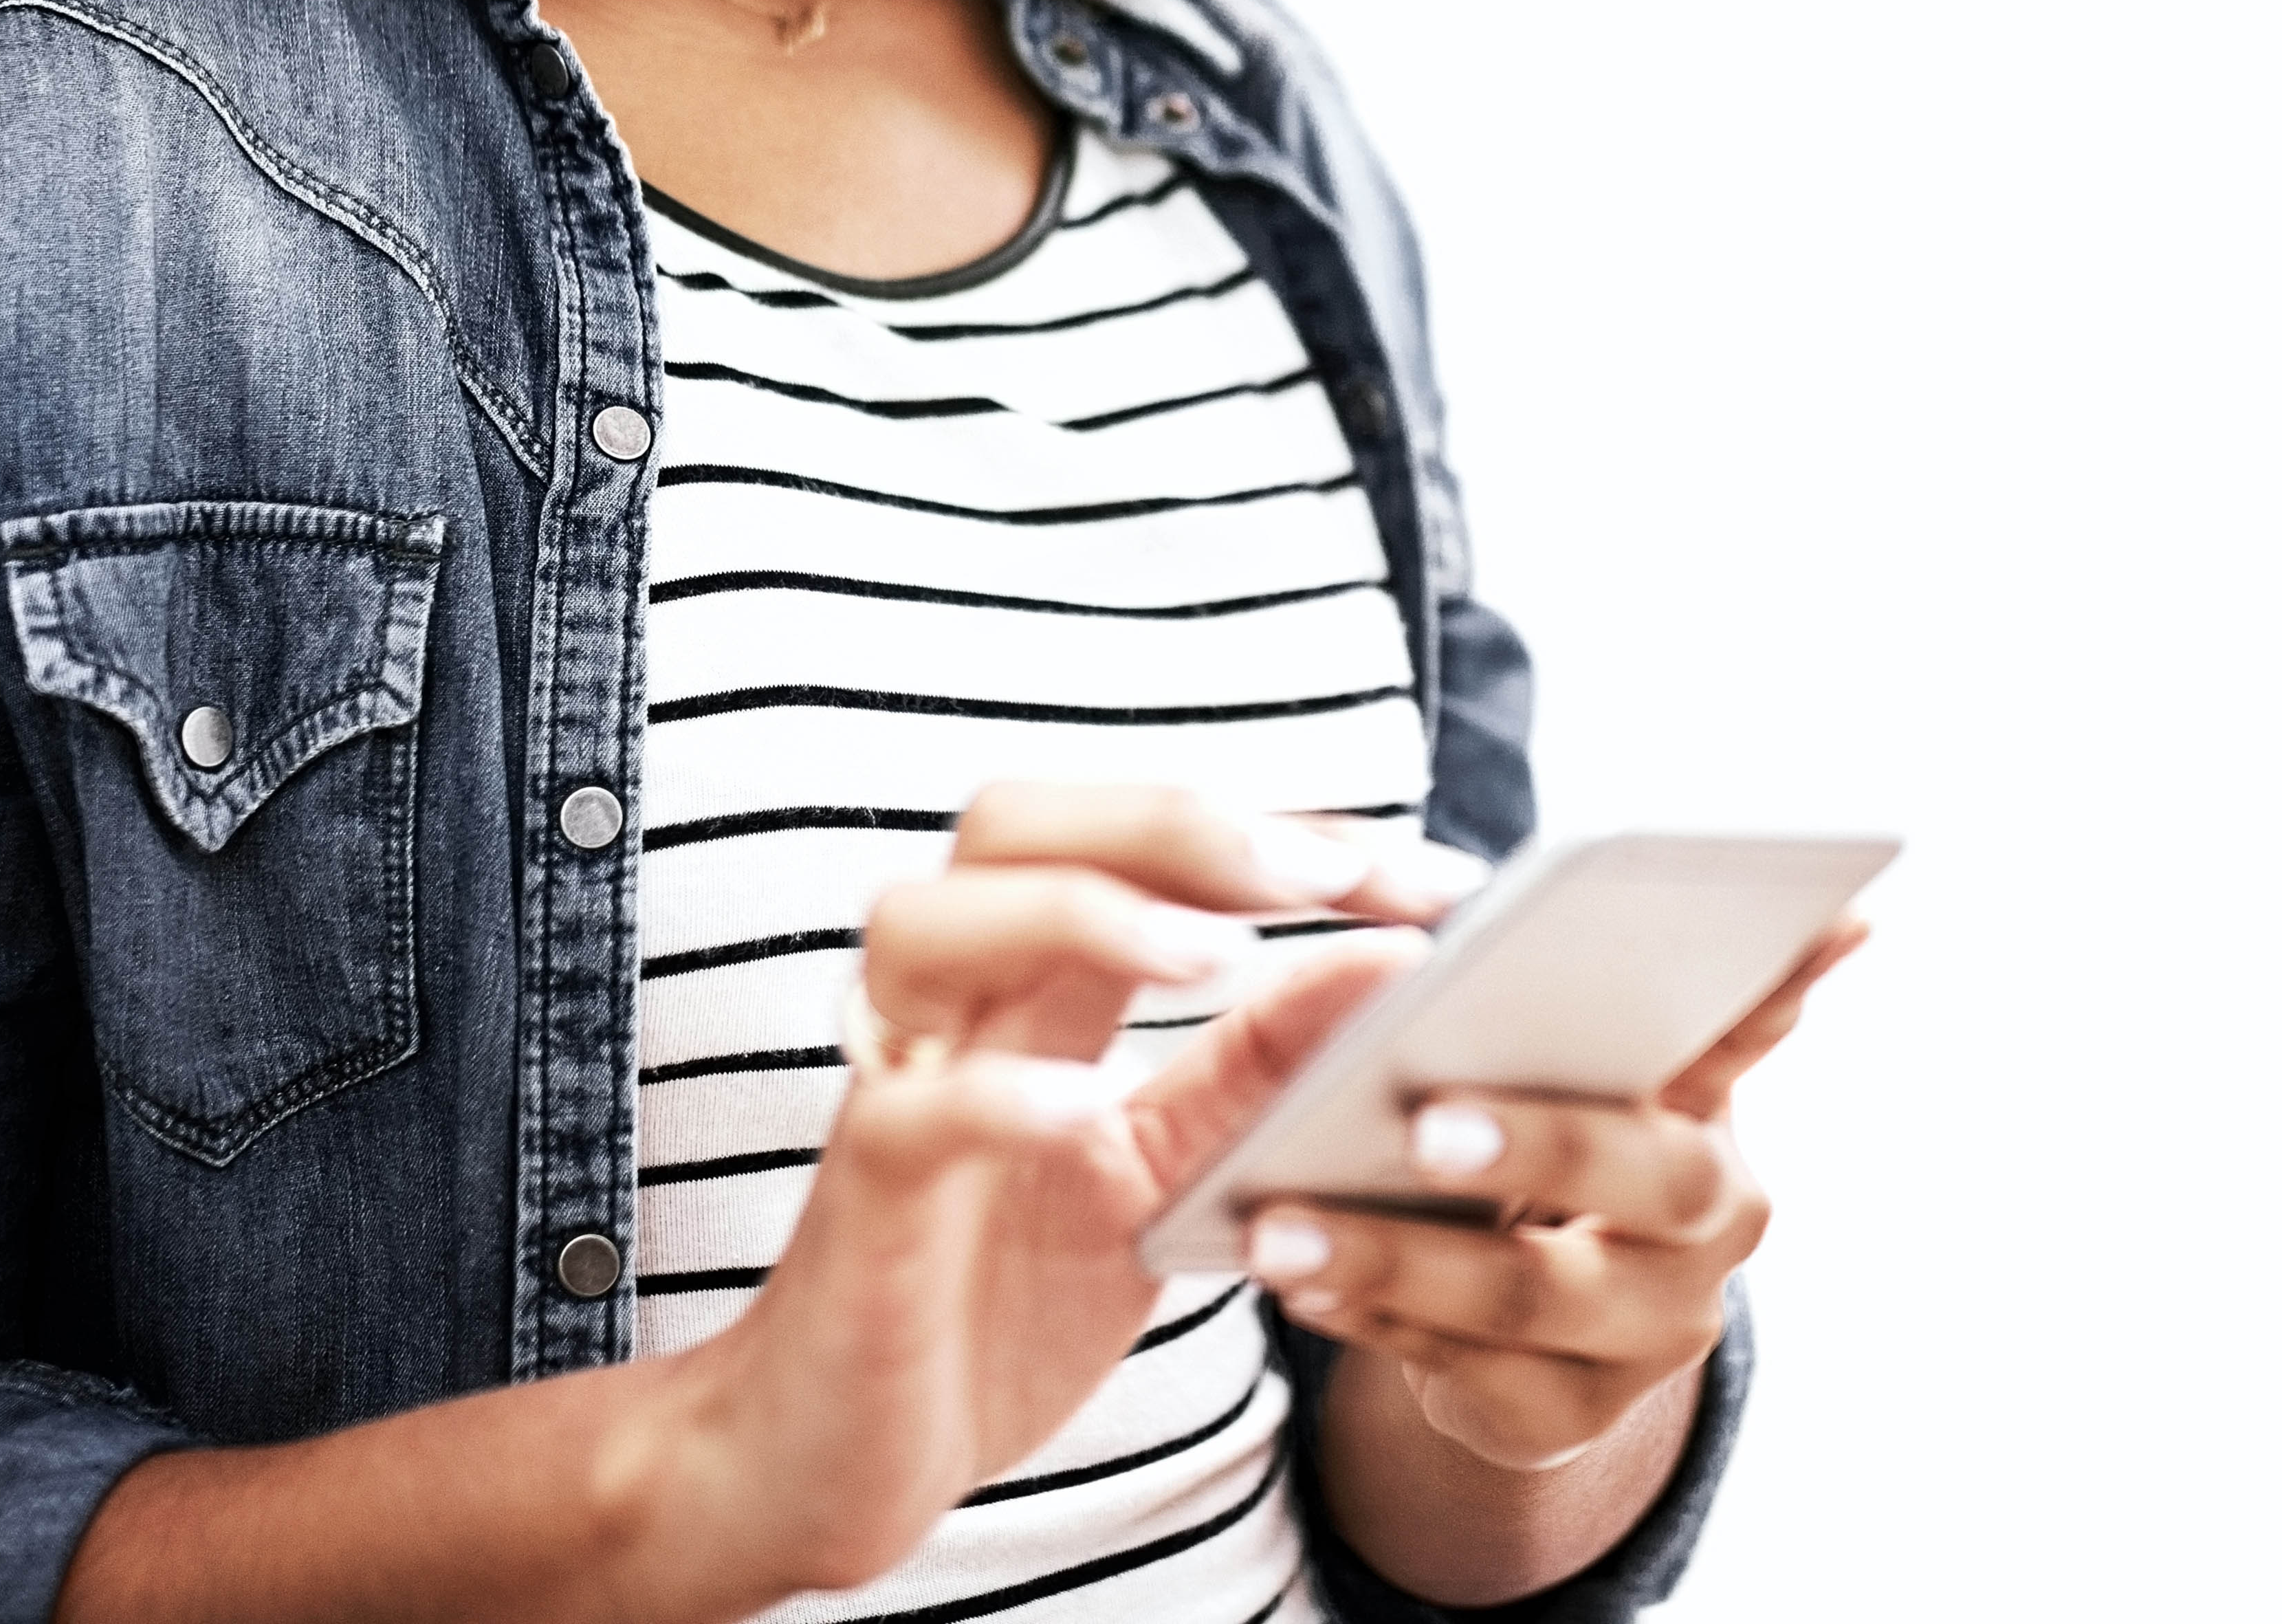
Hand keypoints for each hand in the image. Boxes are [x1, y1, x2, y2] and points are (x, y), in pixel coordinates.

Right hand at [663, 783, 1469, 1598]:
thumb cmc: (1001, 1304)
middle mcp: (955, 1011)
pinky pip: (910, 1115)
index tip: (1432, 876)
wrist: (850, 1458)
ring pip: (927, 924)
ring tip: (1214, 960)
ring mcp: (895, 1094)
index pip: (1138, 839)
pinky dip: (1000, 1096)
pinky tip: (1092, 1108)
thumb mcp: (1169, 1177)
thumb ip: (1264, 1068)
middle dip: (1173, 824)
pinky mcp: (866, 1201)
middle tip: (1320, 873)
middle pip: (1014, 823)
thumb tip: (1395, 958)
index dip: (1282, 830)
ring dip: (1079, 917)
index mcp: (1033, 990)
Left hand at [1251, 921, 1862, 1479]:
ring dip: (1397, 1260)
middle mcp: (1714, 1215)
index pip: (1754, 1020)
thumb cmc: (1523, 1138)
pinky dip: (1375, 1325)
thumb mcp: (1559, 1061)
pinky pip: (1469, 1375)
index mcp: (1707, 1095)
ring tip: (1283, 1230)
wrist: (1512, 1324)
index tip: (1798, 923)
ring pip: (1532, 1295)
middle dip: (1539, 1143)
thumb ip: (1588, 988)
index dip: (1776, 984)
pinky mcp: (1572, 1414)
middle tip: (1425, 1120)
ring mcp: (1654, 1327)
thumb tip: (1624, 913)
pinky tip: (1302, 1289)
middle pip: (1653, 1176)